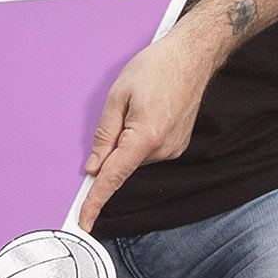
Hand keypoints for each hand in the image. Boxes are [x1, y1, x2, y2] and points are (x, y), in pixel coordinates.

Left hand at [75, 28, 218, 228]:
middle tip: (122, 110)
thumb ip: (104, 135)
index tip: (85, 221)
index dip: (96, 201)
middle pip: (123, 163)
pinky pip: (149, 151)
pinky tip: (149, 112)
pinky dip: (141, 138)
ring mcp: (174, 149)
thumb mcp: (118, 95)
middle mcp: (164, 148)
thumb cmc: (157, 67)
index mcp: (146, 136)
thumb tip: (94, 167)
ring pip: (136, 156)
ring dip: (128, 138)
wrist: (192, 56)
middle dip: (113, 146)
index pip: (114, 177)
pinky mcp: (178, 145)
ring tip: (140, 105)